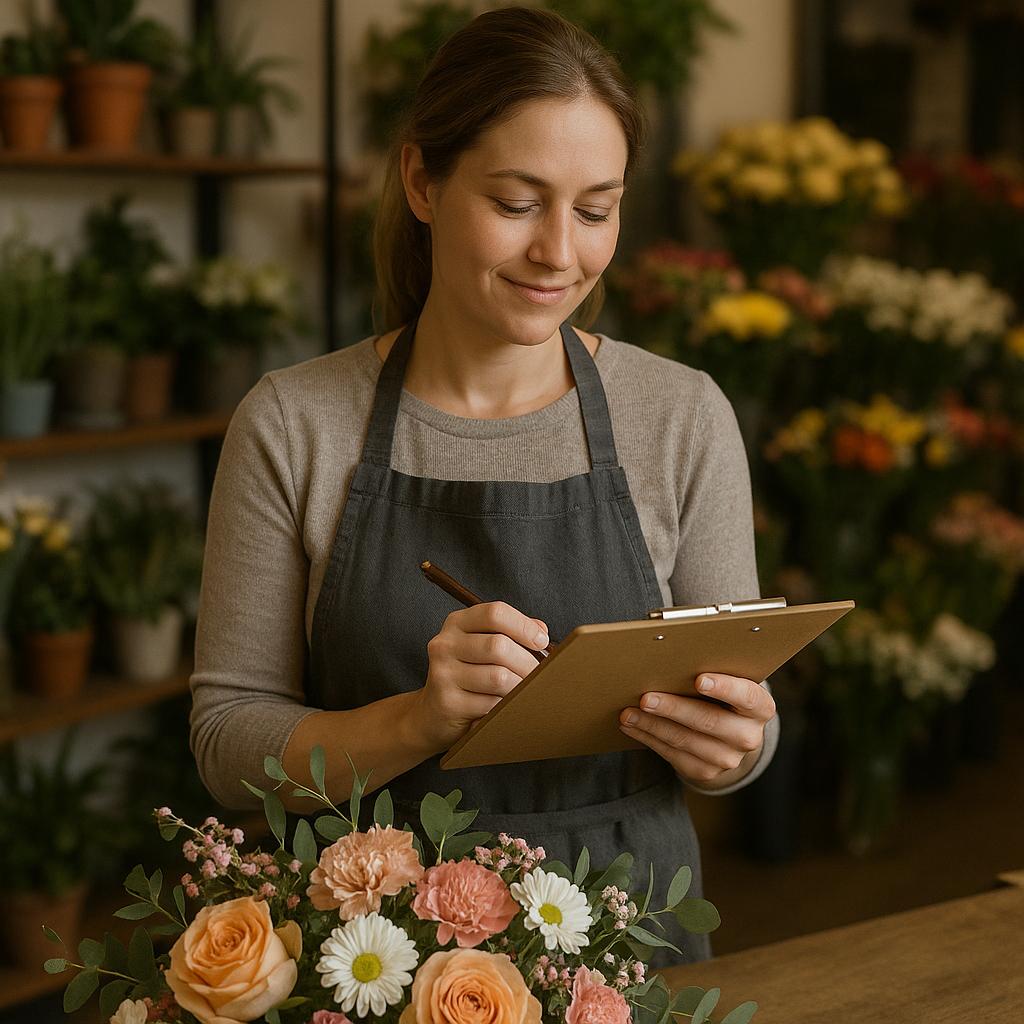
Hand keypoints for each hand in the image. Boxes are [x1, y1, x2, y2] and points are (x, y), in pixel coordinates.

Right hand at [414, 602, 548, 753]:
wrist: (432, 714)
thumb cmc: (467, 676)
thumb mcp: (483, 647)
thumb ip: (511, 634)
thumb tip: (541, 631)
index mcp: (457, 623)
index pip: (495, 613)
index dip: (524, 625)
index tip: (541, 642)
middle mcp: (445, 644)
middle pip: (499, 646)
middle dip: (528, 663)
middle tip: (540, 675)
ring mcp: (443, 673)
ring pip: (498, 677)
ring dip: (519, 687)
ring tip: (524, 691)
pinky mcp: (447, 702)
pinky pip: (491, 703)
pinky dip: (505, 706)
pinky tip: (504, 707)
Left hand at [619, 673, 776, 787]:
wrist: (728, 735)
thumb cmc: (722, 695)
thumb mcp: (727, 681)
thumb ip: (711, 670)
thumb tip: (669, 657)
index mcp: (759, 707)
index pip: (747, 697)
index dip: (724, 688)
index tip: (699, 679)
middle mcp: (748, 736)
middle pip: (708, 721)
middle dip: (673, 708)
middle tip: (645, 698)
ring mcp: (728, 758)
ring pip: (684, 740)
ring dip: (652, 725)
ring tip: (628, 712)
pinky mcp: (706, 772)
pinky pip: (672, 754)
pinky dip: (649, 738)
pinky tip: (632, 726)